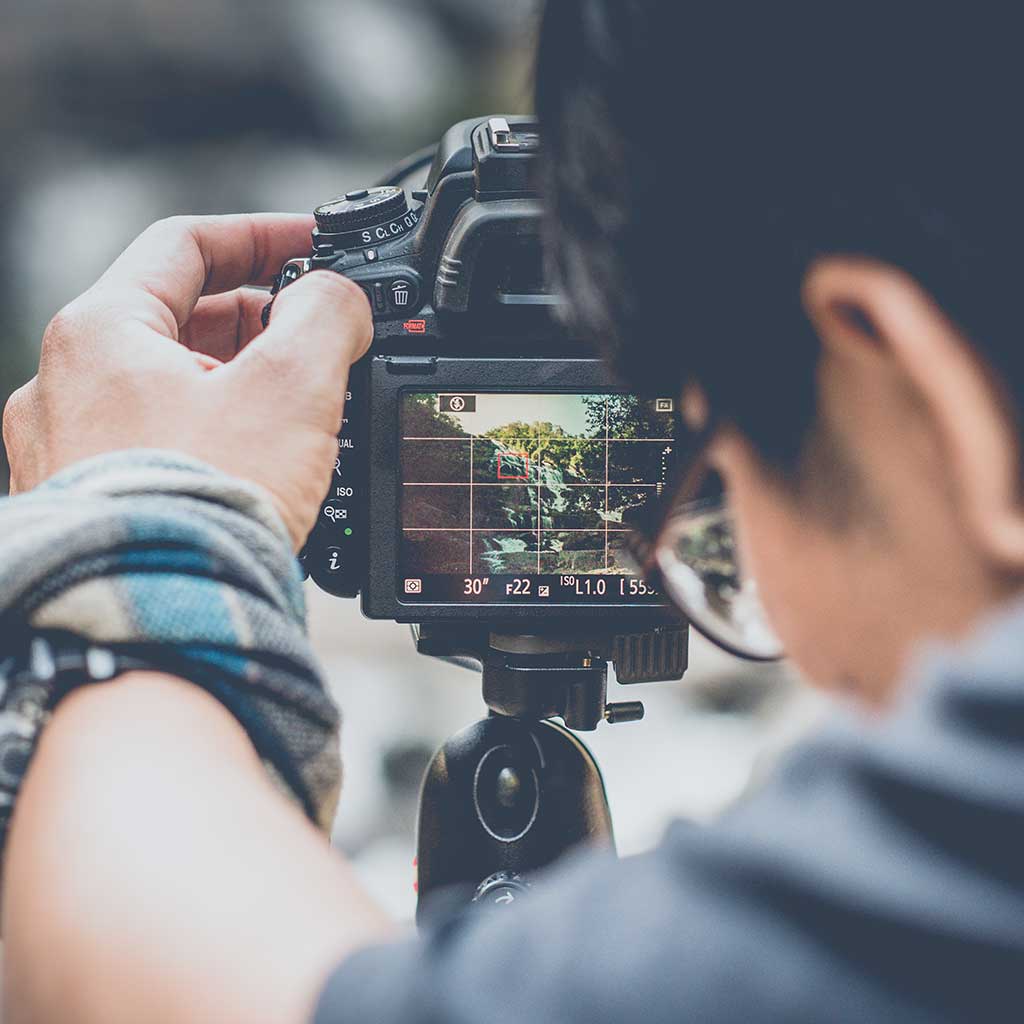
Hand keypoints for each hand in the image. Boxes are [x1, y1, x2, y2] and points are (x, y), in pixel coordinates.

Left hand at [1, 214, 371, 547]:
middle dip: (259, 324)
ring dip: (238, 385)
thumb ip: (327, 317)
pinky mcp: (92, 499)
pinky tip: (255, 465)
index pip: (187, 245)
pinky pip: (159, 443)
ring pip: (170, 386)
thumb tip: (341, 299)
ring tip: (296, 415)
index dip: (263, 237)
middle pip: (180, 320)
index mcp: (101, 333)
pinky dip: (211, 437)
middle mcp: (67, 384)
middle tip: (317, 342)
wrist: (158, 620)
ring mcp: (70, 448)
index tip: (313, 246)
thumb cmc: (203, 507)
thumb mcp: (292, 388)